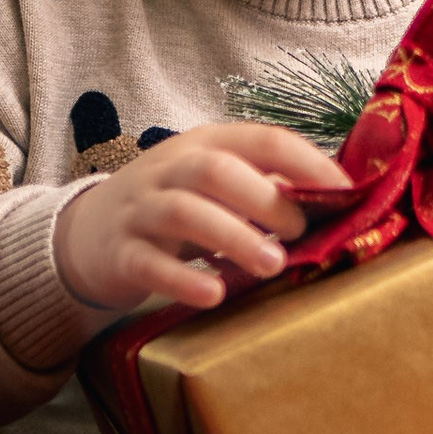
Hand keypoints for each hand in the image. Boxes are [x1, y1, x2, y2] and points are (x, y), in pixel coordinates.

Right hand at [54, 121, 351, 315]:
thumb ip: (264, 188)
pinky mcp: (121, 253)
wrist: (87, 235)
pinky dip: (183, 279)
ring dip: (233, 237)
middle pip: (216, 169)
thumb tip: (334, 201)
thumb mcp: (214, 187)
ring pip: (184, 211)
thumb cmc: (172, 208)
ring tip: (272, 265)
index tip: (345, 192)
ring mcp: (140, 210)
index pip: (260, 139)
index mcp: (204, 144)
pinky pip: (149, 264)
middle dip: (266, 199)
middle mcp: (169, 170)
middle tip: (300, 233)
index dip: (307, 163)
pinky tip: (214, 294)